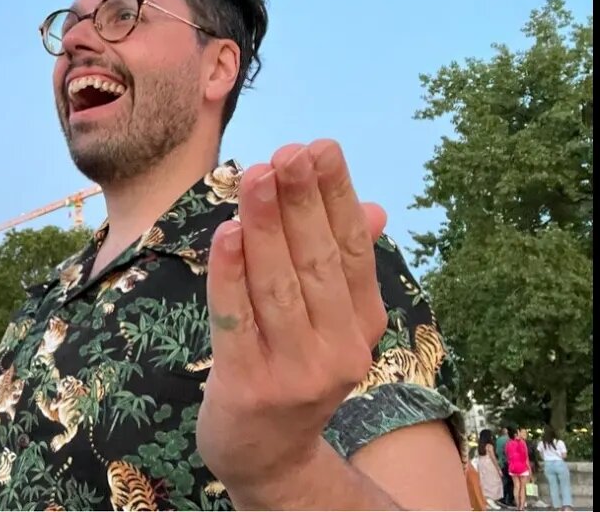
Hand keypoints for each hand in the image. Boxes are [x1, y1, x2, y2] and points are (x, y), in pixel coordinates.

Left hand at [196, 140, 388, 491]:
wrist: (268, 452)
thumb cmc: (291, 365)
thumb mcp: (329, 320)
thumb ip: (343, 266)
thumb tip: (374, 208)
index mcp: (362, 323)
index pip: (350, 249)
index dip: (336, 196)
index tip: (322, 147)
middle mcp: (338, 347)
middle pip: (316, 261)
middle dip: (301, 200)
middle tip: (289, 151)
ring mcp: (293, 369)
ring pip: (277, 284)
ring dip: (264, 225)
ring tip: (255, 174)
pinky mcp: (247, 383)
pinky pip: (235, 317)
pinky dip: (230, 273)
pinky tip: (225, 233)